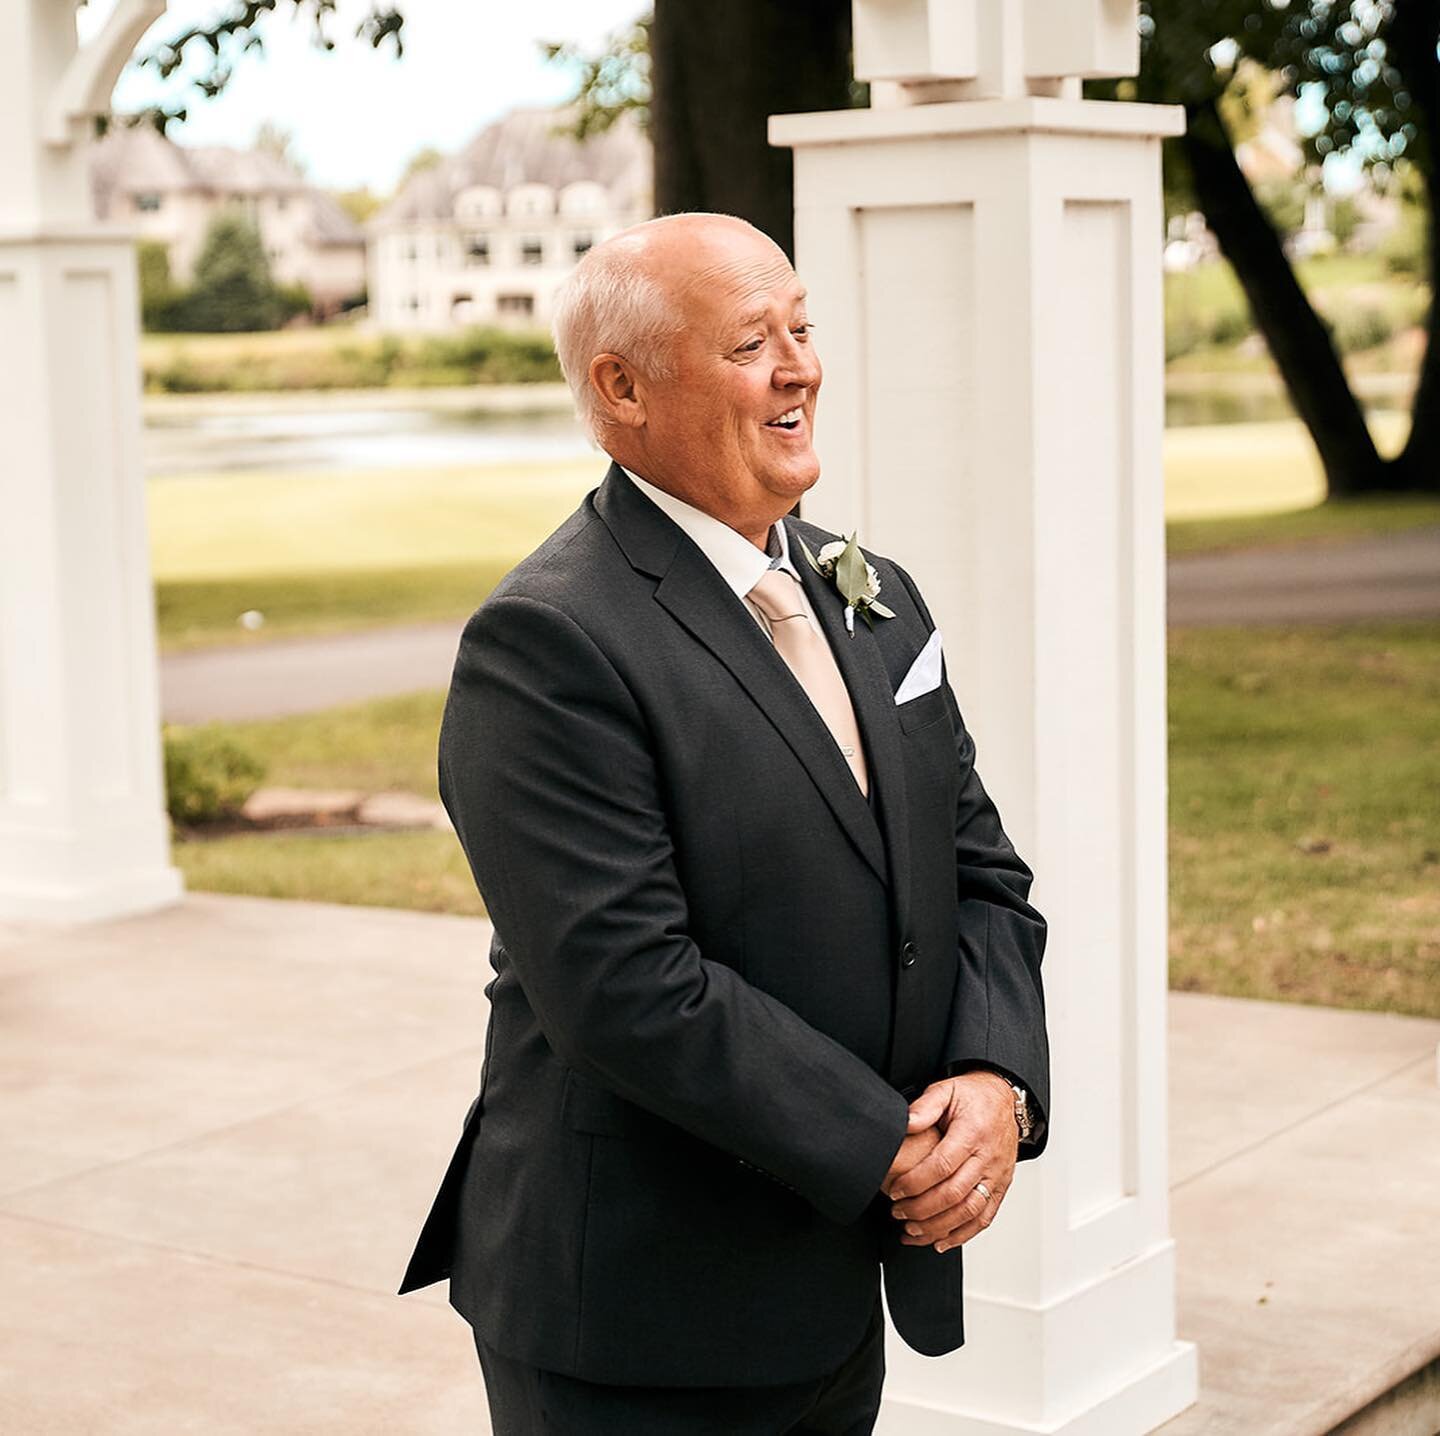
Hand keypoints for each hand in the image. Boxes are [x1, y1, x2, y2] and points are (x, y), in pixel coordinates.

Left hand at [886, 1072, 1017, 1251]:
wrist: (1004, 1098)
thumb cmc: (973, 1096)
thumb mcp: (946, 1089)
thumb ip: (925, 1106)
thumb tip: (905, 1123)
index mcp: (972, 1132)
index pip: (942, 1165)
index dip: (916, 1182)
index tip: (895, 1190)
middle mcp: (988, 1157)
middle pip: (954, 1193)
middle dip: (922, 1208)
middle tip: (898, 1212)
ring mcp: (997, 1175)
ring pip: (970, 1211)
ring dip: (939, 1227)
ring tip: (913, 1230)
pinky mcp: (1001, 1187)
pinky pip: (985, 1217)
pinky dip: (963, 1235)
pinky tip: (941, 1241)